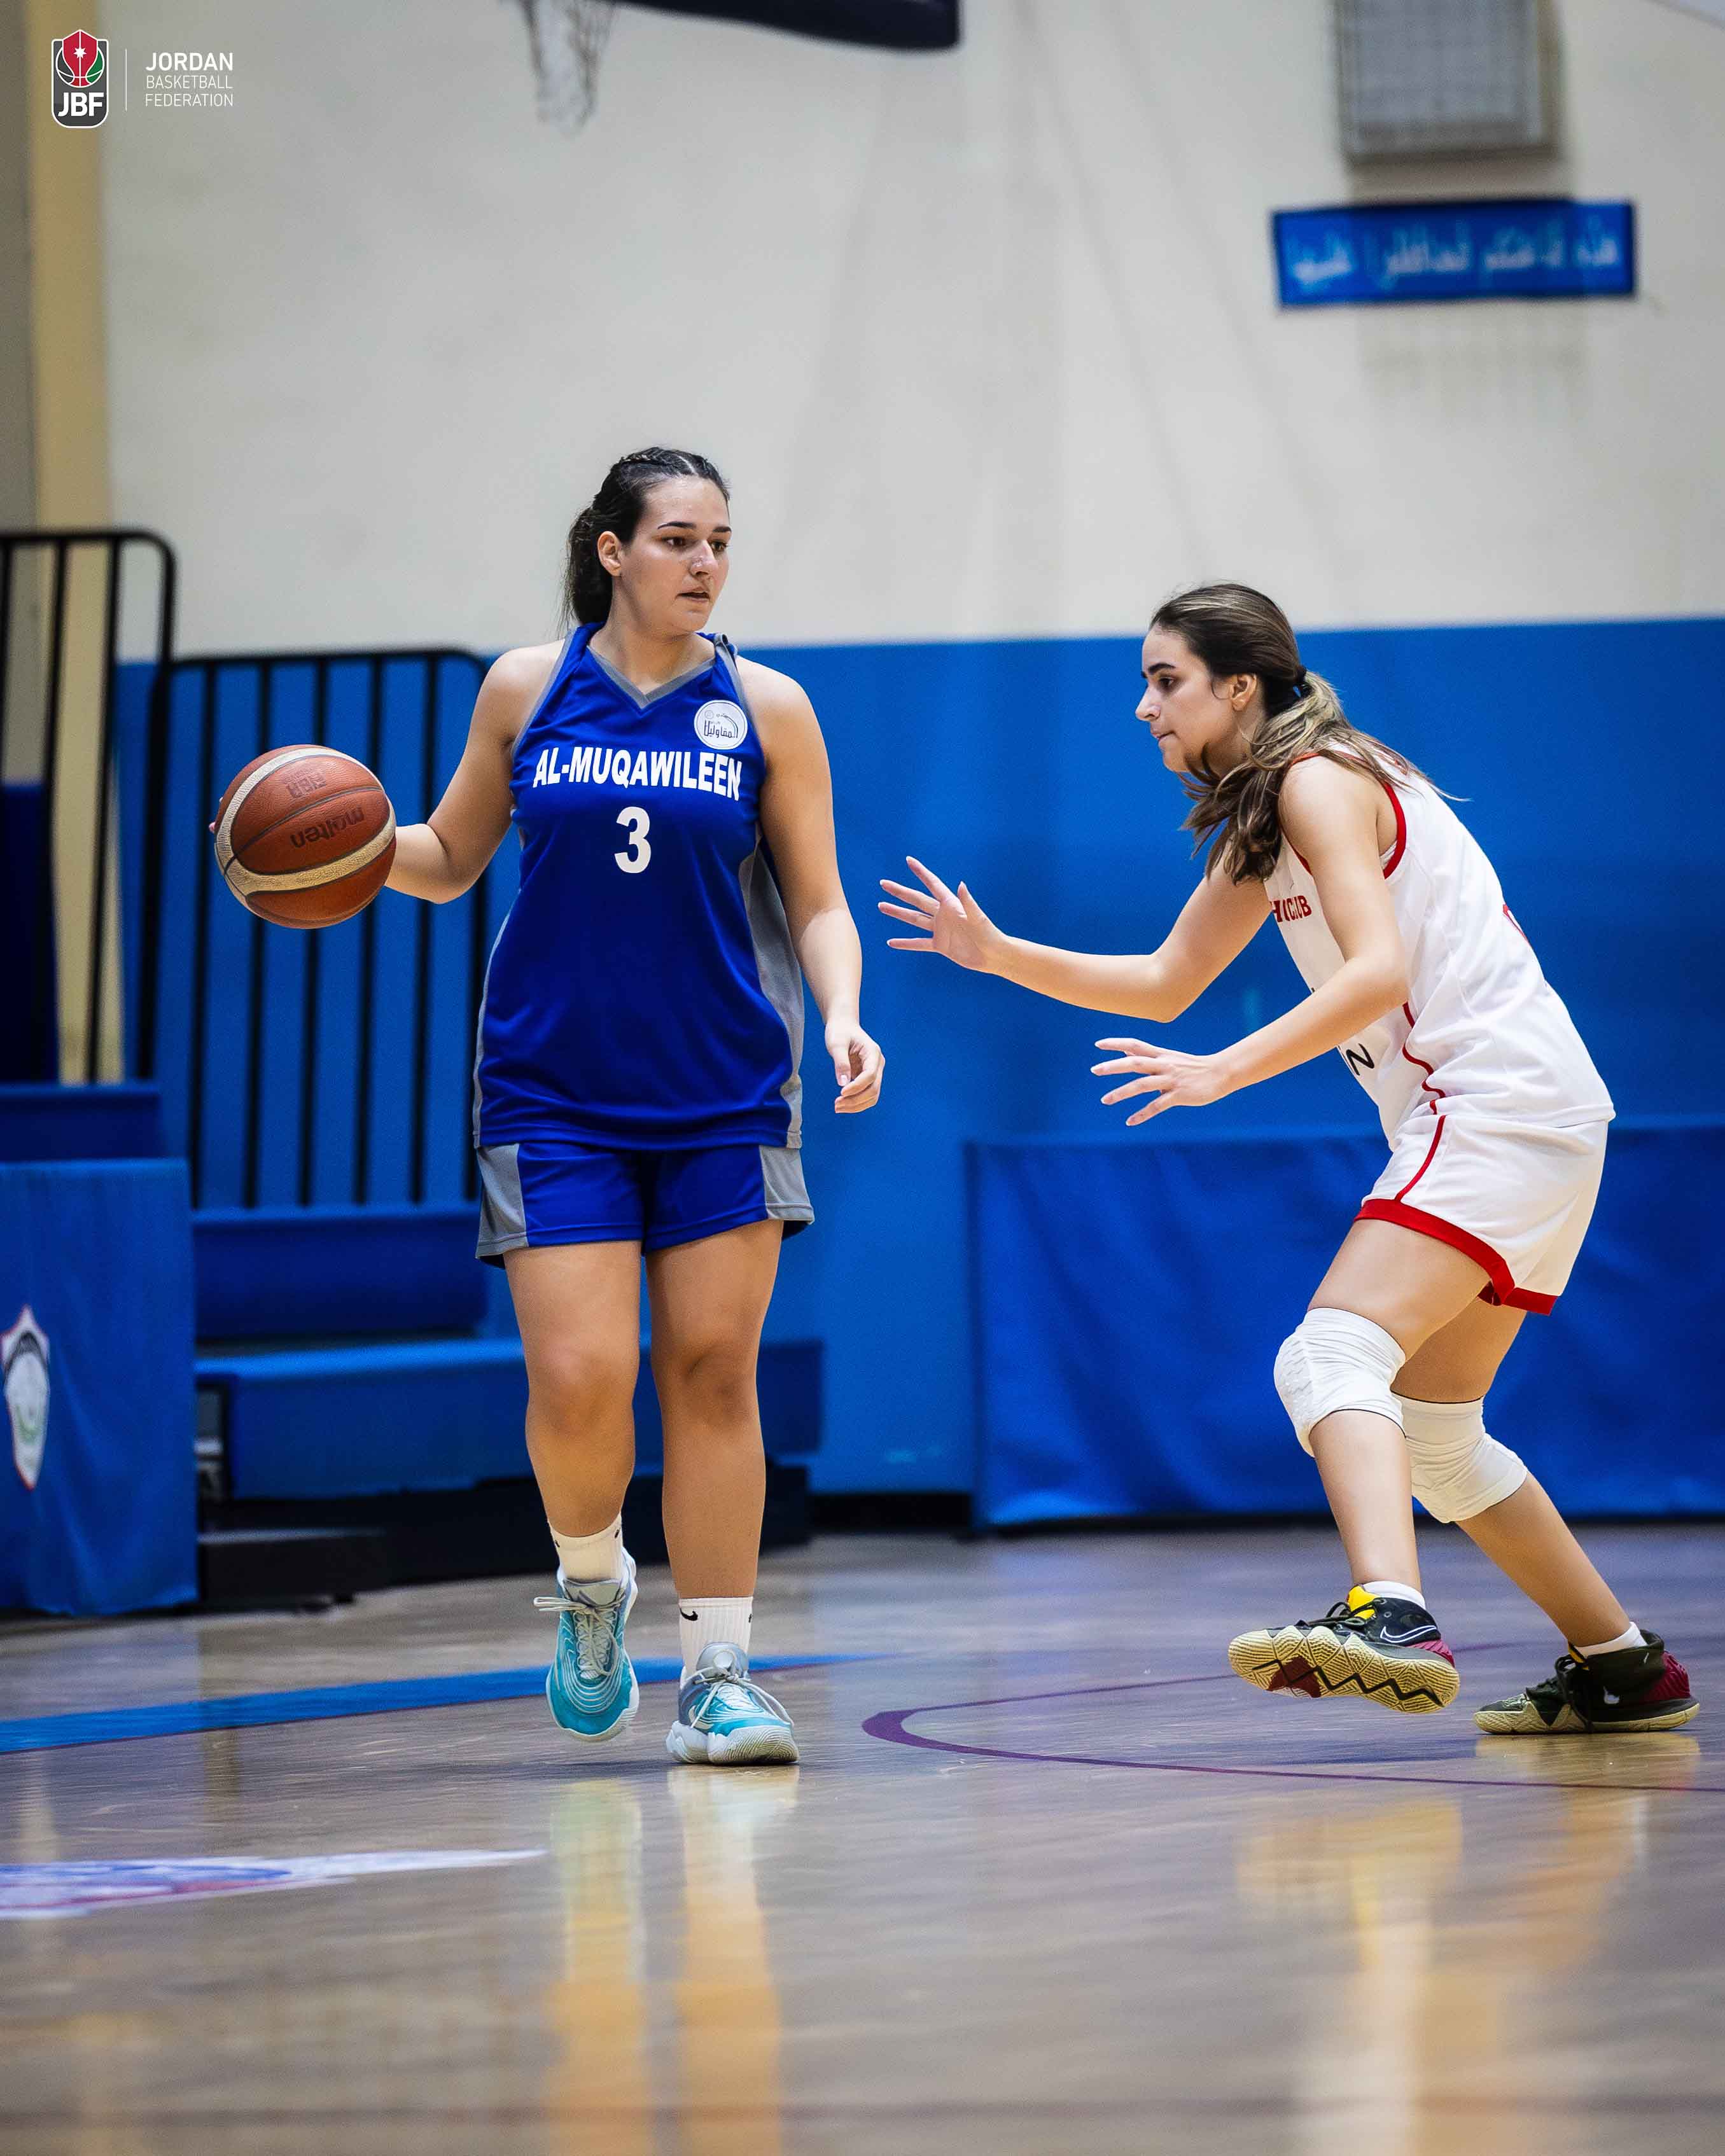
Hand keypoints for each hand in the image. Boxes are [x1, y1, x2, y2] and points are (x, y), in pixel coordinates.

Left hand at [828, 1021, 884, 1113]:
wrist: (843, 1026)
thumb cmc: (840, 1032)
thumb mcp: (836, 1044)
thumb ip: (841, 1063)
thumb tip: (843, 1084)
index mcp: (873, 1053)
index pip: (870, 1075)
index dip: (857, 1086)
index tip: (841, 1092)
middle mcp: (877, 1064)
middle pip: (874, 1089)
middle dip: (856, 1100)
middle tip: (836, 1105)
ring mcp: (874, 1071)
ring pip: (872, 1095)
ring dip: (856, 1104)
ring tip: (838, 1107)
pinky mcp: (867, 1077)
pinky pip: (866, 1094)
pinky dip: (855, 1101)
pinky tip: (842, 1103)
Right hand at [878, 857, 1003, 971]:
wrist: (993, 955)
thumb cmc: (989, 934)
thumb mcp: (978, 918)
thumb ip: (968, 902)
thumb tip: (961, 884)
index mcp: (951, 904)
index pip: (932, 884)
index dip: (921, 872)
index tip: (909, 860)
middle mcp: (943, 914)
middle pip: (916, 900)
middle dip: (900, 892)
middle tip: (884, 883)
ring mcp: (940, 930)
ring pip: (914, 919)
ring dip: (898, 913)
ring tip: (881, 906)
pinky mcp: (940, 945)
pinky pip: (919, 943)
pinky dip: (905, 943)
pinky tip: (891, 942)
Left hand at [1092, 1037, 1237, 1124]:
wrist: (1221, 1073)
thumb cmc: (1193, 1066)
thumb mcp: (1169, 1057)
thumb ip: (1146, 1055)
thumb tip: (1125, 1050)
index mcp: (1161, 1054)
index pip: (1135, 1045)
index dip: (1116, 1043)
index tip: (1098, 1044)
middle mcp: (1164, 1065)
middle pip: (1135, 1063)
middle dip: (1114, 1066)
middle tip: (1095, 1070)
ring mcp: (1171, 1080)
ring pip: (1142, 1084)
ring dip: (1122, 1093)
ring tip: (1105, 1100)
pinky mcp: (1179, 1095)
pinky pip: (1157, 1106)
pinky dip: (1142, 1114)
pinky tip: (1129, 1121)